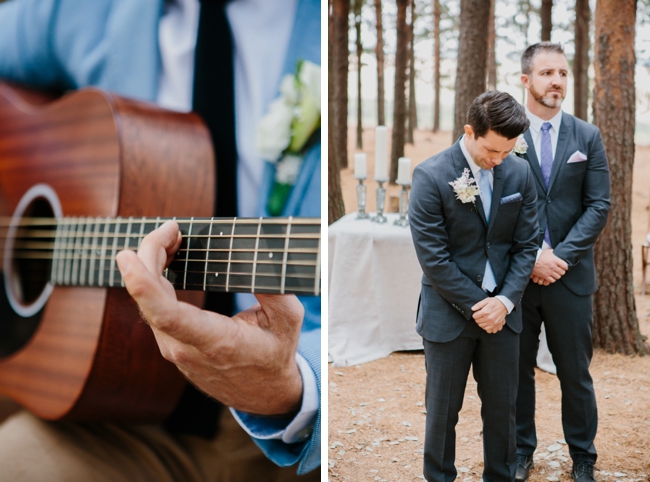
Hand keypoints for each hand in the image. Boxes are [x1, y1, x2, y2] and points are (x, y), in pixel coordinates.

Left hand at [116, 221, 303, 415]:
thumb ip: (274, 288)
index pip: (166, 314)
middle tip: (170, 228)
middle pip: (149, 301)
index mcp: (215, 341)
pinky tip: (165, 259)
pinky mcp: (170, 346)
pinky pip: (153, 310)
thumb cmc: (275, 354)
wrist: (264, 395)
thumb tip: (260, 253)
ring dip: (151, 265)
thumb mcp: (288, 320)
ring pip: (147, 303)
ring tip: (170, 236)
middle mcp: (185, 349)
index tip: (128, 255)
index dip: (141, 284)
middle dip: (149, 256)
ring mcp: (174, 350)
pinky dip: (153, 281)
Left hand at [471, 297, 507, 333]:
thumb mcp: (486, 301)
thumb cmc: (494, 302)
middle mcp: (489, 318)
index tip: (477, 313)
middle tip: (479, 316)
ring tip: (482, 319)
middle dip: (477, 319)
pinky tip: (486, 323)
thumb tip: (472, 309)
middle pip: (477, 321)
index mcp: (485, 312)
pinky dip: (485, 327)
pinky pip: (487, 329)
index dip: (475, 314)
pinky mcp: (496, 325)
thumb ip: (478, 305)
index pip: (475, 316)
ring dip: (480, 323)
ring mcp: (492, 322)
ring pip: (481, 326)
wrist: (504, 305)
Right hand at [530, 249, 567, 284]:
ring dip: (557, 276)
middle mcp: (553, 267)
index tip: (564, 268)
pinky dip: (552, 279)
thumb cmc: (539, 255)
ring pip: (558, 277)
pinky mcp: (545, 276)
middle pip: (562, 272)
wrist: (531, 260)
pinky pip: (552, 280)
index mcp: (555, 260)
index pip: (565, 266)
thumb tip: (554, 251)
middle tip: (560, 271)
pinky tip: (551, 277)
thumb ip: (552, 252)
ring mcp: (549, 272)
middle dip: (561, 272)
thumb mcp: (547, 252)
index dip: (565, 267)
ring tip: (555, 274)